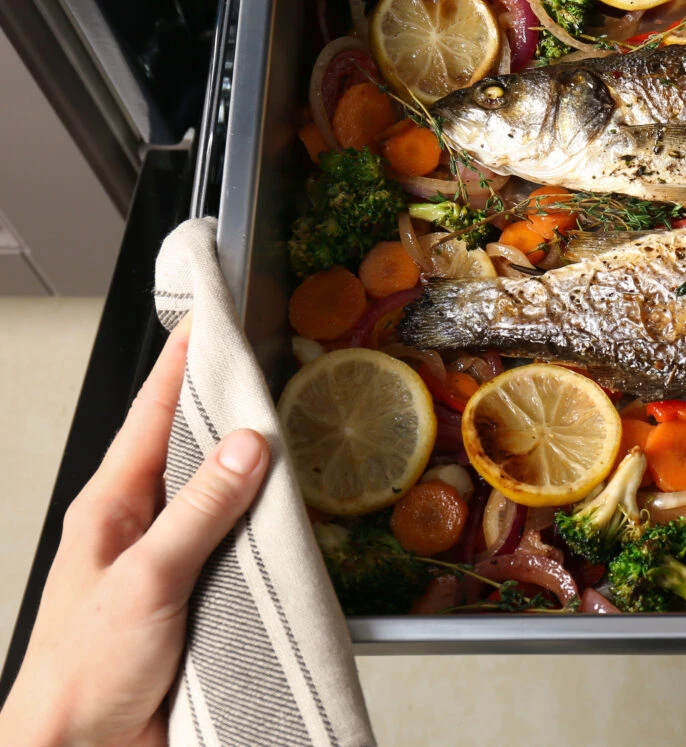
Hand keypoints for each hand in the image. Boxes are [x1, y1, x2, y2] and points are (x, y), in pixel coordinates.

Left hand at [0, 316, 268, 746]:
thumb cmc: (81, 676)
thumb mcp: (146, 581)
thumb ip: (199, 511)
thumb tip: (247, 445)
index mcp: (110, 510)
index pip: (152, 416)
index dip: (181, 364)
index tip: (209, 319)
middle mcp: (139, 531)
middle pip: (190, 451)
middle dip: (226, 407)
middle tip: (267, 365)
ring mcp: (167, 567)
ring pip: (218, 501)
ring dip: (253, 472)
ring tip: (293, 433)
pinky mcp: (196, 604)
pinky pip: (236, 551)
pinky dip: (265, 530)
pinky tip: (292, 523)